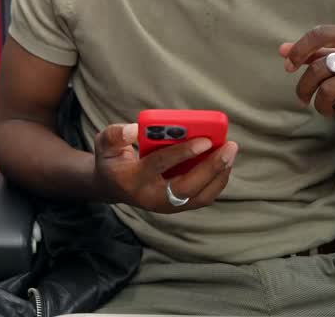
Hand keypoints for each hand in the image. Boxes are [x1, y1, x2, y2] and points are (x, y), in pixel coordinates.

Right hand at [92, 123, 238, 213]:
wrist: (112, 186)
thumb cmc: (112, 159)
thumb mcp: (104, 142)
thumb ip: (116, 134)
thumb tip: (136, 129)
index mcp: (133, 179)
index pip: (160, 165)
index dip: (183, 152)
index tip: (205, 140)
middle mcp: (151, 197)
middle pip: (188, 186)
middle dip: (212, 167)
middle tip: (230, 146)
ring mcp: (166, 205)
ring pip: (200, 196)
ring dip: (219, 175)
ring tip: (230, 152)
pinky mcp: (177, 206)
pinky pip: (203, 197)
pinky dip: (217, 180)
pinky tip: (224, 162)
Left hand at [281, 24, 334, 126]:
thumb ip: (316, 53)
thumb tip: (282, 50)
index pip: (319, 33)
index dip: (298, 50)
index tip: (289, 67)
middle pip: (320, 67)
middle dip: (305, 87)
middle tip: (303, 98)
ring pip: (330, 89)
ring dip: (322, 104)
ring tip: (324, 108)